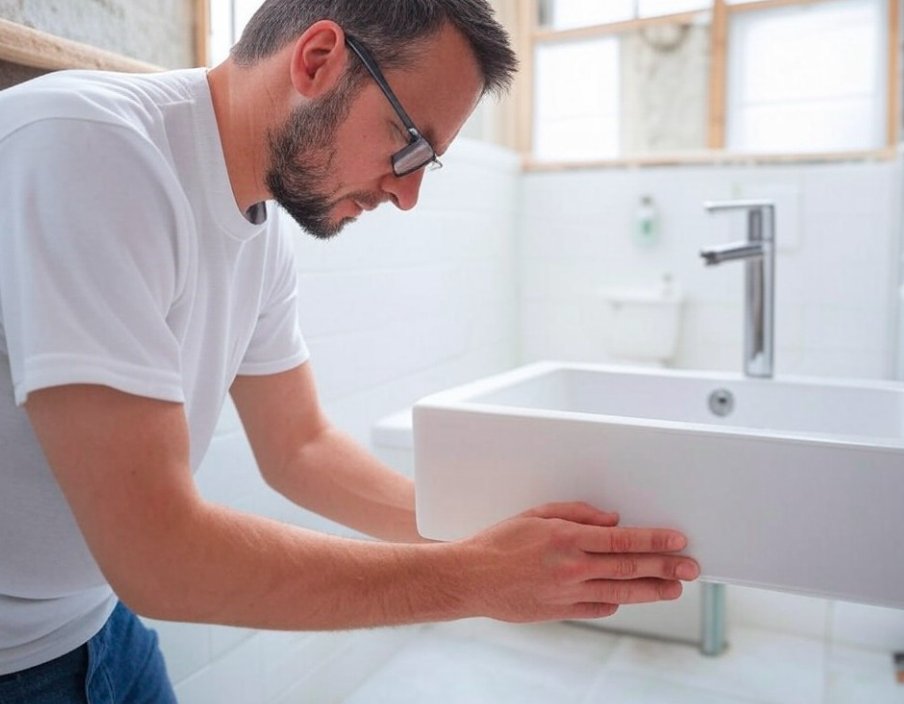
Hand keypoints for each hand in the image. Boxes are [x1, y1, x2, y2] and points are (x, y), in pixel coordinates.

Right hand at [456, 502, 698, 622]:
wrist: (471, 578)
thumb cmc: (500, 542)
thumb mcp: (537, 514)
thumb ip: (577, 513)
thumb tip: (612, 521)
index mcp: (566, 538)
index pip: (622, 540)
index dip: (653, 540)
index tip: (676, 540)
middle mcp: (571, 567)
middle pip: (629, 568)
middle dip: (665, 566)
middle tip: (690, 567)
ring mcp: (567, 593)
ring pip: (620, 593)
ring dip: (652, 590)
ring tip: (674, 588)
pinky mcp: (561, 612)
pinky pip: (598, 608)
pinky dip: (617, 603)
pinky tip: (630, 598)